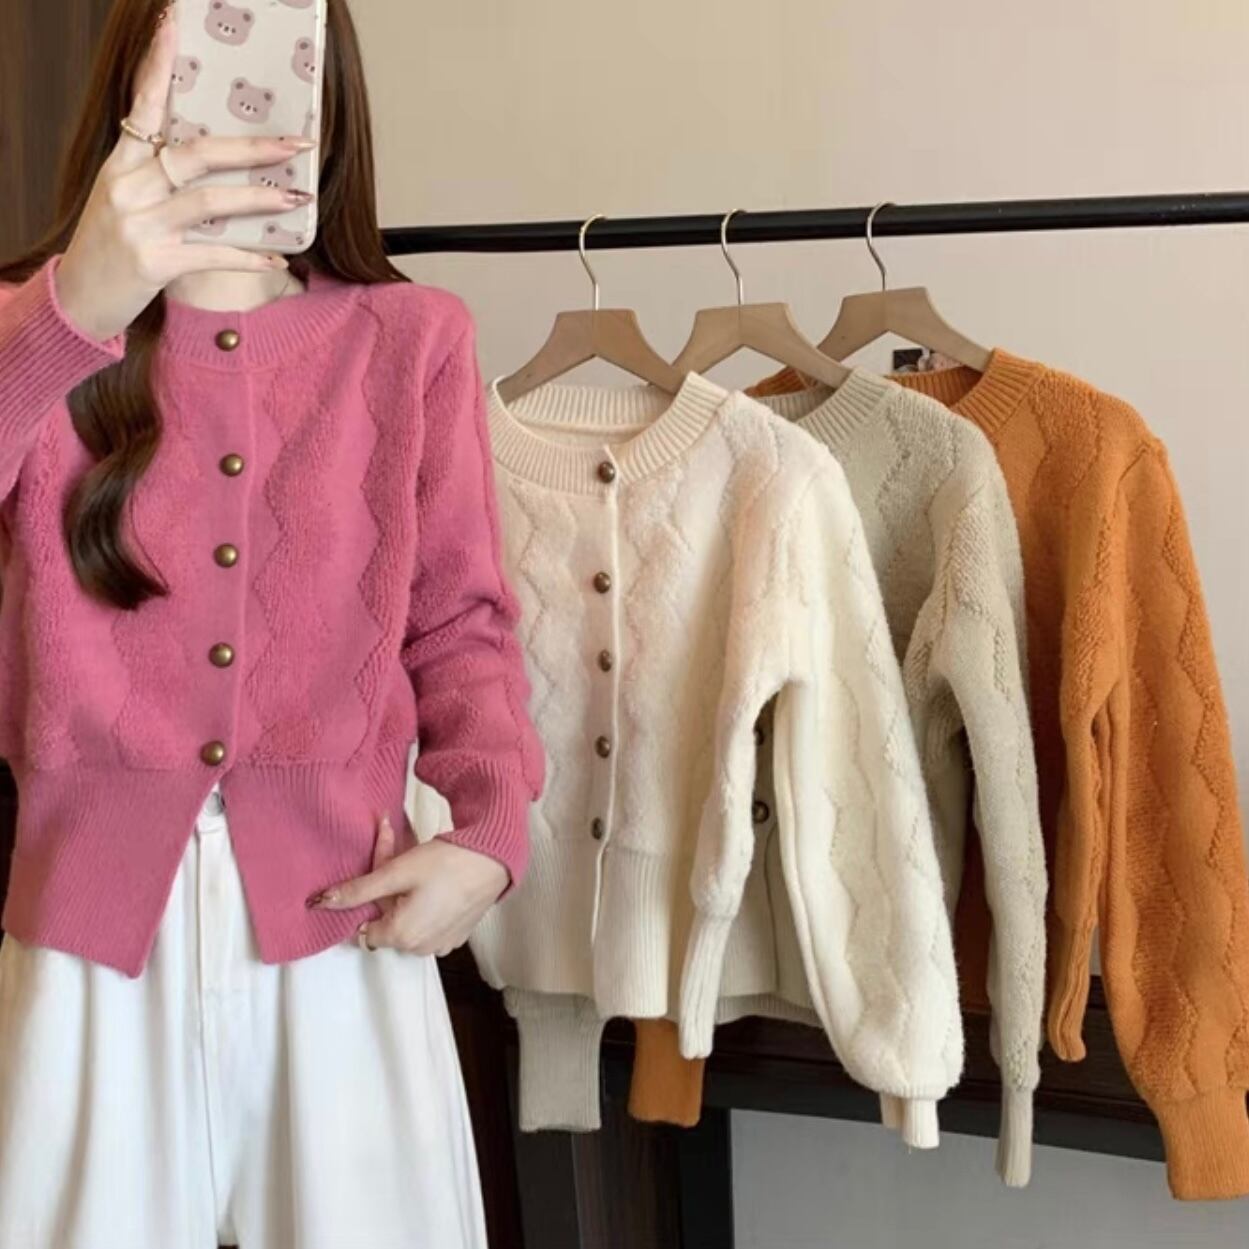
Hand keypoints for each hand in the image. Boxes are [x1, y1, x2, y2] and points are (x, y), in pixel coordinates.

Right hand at [54, 7, 315, 342]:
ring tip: (297, 198)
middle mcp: (129, 187)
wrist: (79, 297)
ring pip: (210, 201)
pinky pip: (213, 255)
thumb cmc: (109, 246)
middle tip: (298, 143)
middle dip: (253, 147)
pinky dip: (248, 256)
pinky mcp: (155, 262)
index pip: (143, 104)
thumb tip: (215, 158)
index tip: (173, 23)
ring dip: (260, 199)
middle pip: (198, 153)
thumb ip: (157, 175)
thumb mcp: (122, 198)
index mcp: (120, 163)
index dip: (159, 64)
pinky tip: (277, 258)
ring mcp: (142, 224)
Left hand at [310, 813, 509, 956]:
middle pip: (388, 924)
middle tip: (399, 858)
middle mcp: (420, 949)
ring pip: (409, 923)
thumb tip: (318, 903)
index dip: (368, 899)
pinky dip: (427, 905)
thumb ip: (357, 890)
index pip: (365, 928)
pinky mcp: (458, 935)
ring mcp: (442, 945)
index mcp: (401, 937)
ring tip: (419, 867)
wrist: (495, 858)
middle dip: (387, 894)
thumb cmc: (445, 863)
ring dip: (406, 898)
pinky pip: (430, 924)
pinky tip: (436, 881)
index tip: (380, 871)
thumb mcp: (396, 872)